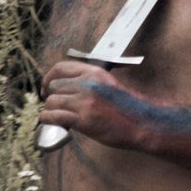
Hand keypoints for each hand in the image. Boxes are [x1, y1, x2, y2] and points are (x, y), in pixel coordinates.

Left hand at [39, 60, 153, 150]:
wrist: (143, 122)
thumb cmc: (127, 107)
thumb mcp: (107, 84)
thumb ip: (88, 82)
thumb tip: (65, 86)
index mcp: (94, 72)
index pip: (60, 68)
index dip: (48, 77)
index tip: (46, 86)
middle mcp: (87, 84)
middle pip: (54, 86)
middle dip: (50, 96)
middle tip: (52, 105)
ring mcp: (85, 102)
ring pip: (52, 101)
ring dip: (49, 109)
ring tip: (54, 116)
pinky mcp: (83, 120)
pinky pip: (54, 116)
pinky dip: (47, 119)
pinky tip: (48, 122)